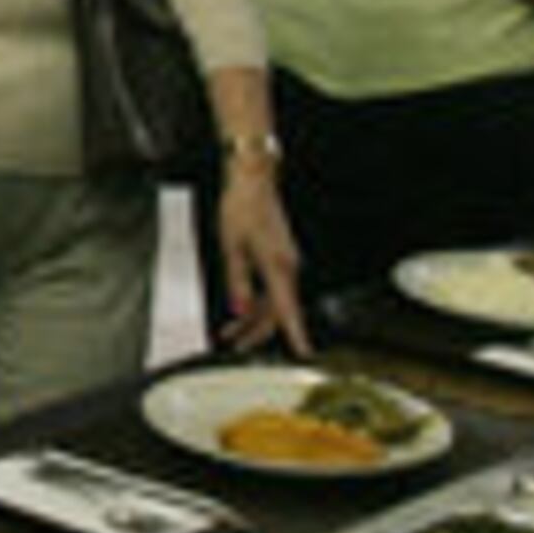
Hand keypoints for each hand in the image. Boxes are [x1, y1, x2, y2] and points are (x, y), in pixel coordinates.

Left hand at [214, 162, 310, 356]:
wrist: (253, 180)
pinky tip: (239, 311)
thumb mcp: (231, 246)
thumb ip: (237, 281)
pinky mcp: (279, 257)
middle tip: (235, 346)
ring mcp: (285, 262)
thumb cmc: (241, 207)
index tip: (305, 352)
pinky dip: (256, 302)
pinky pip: (271, 289)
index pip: (287, 308)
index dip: (296, 333)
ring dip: (253, 319)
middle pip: (277, 310)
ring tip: (229, 333)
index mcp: (277, 264)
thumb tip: (240, 309)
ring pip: (273, 302)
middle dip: (256, 332)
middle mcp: (287, 266)